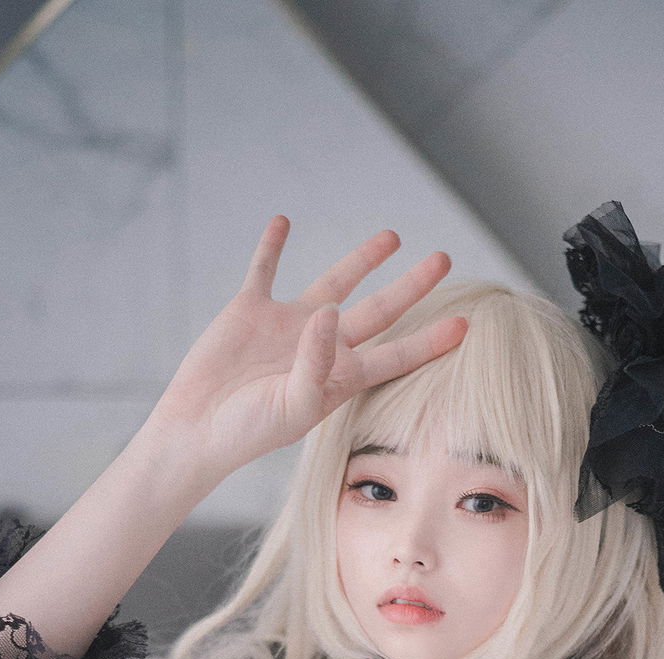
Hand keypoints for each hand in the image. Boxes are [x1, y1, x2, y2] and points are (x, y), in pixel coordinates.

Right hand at [146, 217, 466, 482]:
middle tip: (443, 259)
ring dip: (362, 259)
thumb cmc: (250, 430)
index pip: (397, 354)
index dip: (430, 341)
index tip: (465, 325)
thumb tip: (330, 313)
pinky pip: (264, 269)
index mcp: (341, 377)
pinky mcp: (250, 310)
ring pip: (336, 282)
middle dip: (412, 286)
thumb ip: (315, 364)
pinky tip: (282, 222)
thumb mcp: (291, 407)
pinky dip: (272, 245)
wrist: (198, 428)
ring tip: (392, 236)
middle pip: (380, 310)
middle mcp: (322, 346)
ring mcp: (288, 325)